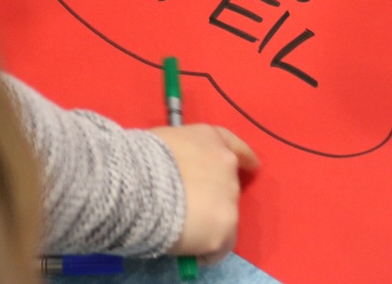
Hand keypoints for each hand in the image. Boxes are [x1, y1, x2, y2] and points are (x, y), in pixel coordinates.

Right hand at [150, 124, 259, 263]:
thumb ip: (180, 156)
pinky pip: (220, 246)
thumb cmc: (142, 159)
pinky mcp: (225, 229)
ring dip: (209, 223)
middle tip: (190, 208)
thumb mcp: (164, 142)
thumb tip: (175, 175)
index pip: (235, 146)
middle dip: (214, 196)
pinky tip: (191, 252)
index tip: (251, 166)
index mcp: (211, 139)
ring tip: (184, 232)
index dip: (244, 157)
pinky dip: (208, 250)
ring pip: (224, 216)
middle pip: (228, 185)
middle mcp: (227, 165)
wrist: (139, 185)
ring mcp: (229, 198)